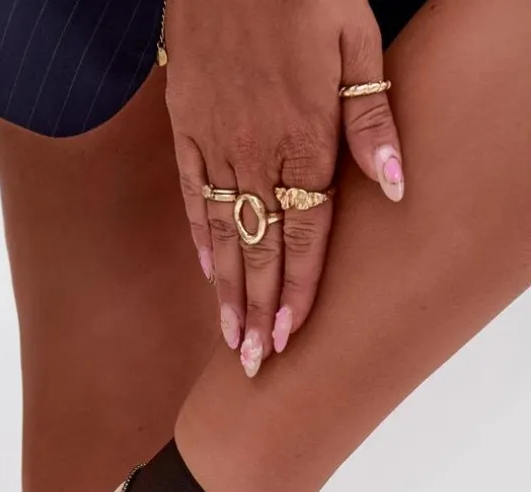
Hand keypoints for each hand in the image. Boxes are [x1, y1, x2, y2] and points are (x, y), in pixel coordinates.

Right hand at [165, 0, 403, 375]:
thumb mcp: (357, 39)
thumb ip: (370, 116)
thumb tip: (394, 183)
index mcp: (303, 137)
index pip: (304, 233)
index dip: (300, 289)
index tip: (292, 338)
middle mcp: (255, 152)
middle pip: (260, 248)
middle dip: (260, 311)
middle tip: (254, 364)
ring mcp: (215, 143)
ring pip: (222, 234)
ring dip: (228, 291)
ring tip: (231, 338)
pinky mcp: (186, 127)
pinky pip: (191, 196)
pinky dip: (199, 238)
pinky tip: (208, 273)